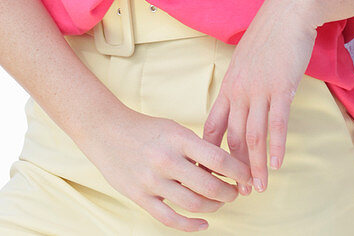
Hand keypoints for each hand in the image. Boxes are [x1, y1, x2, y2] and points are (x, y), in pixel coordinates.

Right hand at [79, 102, 252, 231]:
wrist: (106, 130)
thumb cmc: (146, 129)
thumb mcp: (173, 129)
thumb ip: (195, 148)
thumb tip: (224, 170)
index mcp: (178, 137)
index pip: (218, 158)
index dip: (238, 171)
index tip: (247, 176)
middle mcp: (166, 159)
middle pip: (209, 186)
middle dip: (229, 193)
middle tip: (235, 192)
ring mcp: (152, 180)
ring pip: (193, 204)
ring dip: (214, 207)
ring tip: (219, 202)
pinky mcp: (140, 196)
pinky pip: (170, 219)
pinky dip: (191, 226)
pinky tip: (203, 223)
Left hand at [202, 0, 317, 193]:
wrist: (286, 12)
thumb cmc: (269, 37)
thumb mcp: (246, 61)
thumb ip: (242, 84)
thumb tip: (241, 104)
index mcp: (230, 85)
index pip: (213, 126)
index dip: (210, 152)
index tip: (211, 174)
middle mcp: (240, 90)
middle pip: (233, 137)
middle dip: (235, 168)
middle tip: (238, 192)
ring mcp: (260, 89)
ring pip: (254, 136)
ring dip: (255, 166)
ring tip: (257, 188)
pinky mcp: (281, 87)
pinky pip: (277, 123)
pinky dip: (276, 146)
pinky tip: (276, 165)